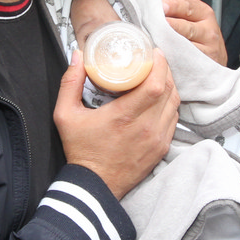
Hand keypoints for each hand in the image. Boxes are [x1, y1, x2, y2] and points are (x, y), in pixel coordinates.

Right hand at [54, 50, 178, 198]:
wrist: (94, 186)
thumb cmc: (81, 152)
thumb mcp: (65, 116)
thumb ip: (70, 83)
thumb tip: (78, 57)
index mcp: (124, 117)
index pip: (155, 84)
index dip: (159, 64)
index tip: (153, 53)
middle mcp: (146, 128)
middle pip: (169, 90)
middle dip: (165, 71)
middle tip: (154, 61)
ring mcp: (157, 139)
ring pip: (174, 104)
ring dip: (169, 87)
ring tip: (157, 77)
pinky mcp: (161, 148)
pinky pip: (173, 119)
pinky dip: (169, 105)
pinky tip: (158, 99)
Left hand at [160, 0, 226, 65]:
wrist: (214, 61)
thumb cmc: (199, 30)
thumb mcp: (191, 5)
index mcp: (204, 12)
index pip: (189, 7)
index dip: (175, 7)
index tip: (161, 6)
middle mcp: (208, 31)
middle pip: (186, 28)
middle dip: (170, 26)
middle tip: (154, 24)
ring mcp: (206, 50)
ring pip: (185, 46)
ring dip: (168, 44)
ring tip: (153, 40)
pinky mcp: (201, 66)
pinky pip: (184, 62)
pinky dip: (173, 59)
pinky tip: (161, 56)